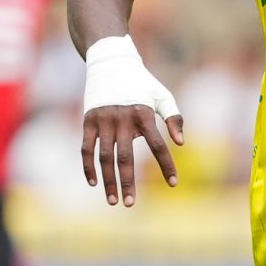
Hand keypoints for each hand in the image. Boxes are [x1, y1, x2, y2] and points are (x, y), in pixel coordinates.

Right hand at [79, 35, 183, 206]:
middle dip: (128, 182)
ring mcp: (103, 120)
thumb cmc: (141, 83)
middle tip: (129, 204)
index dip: (166, 165)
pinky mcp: (88, 120)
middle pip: (125, 157)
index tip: (174, 183)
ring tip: (113, 200)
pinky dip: (88, 166)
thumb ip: (174, 117)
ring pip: (104, 156)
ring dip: (108, 180)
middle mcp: (122, 119)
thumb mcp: (162, 95)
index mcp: (143, 114)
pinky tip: (94, 183)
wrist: (110, 61)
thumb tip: (180, 143)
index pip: (158, 145)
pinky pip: (86, 148)